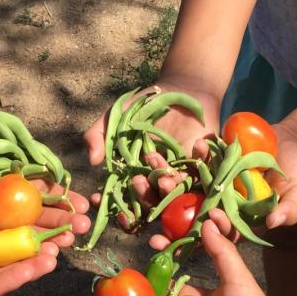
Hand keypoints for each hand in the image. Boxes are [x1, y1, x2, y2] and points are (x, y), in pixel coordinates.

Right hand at [83, 78, 220, 210]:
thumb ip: (98, 135)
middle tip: (138, 181)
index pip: (124, 202)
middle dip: (144, 195)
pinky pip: (204, 172)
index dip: (112, 206)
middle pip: (151, 203)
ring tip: (165, 176)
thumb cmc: (144, 106)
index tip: (99, 200)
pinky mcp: (203, 166)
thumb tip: (92, 161)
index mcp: (135, 177)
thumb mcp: (115, 117)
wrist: (181, 89)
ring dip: (169, 188)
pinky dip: (201, 161)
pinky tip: (198, 144)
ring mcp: (181, 176)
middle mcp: (158, 183)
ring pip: (176, 193)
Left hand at [147, 119, 296, 248]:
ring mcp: (217, 180)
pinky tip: (189, 145)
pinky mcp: (216, 158)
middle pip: (192, 212)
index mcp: (237, 219)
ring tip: (160, 174)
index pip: (214, 235)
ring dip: (174, 180)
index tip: (177, 238)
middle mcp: (222, 202)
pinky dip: (195, 152)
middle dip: (169, 214)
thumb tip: (273, 224)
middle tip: (147, 216)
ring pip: (191, 183)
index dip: (195, 239)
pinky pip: (201, 157)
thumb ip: (288, 211)